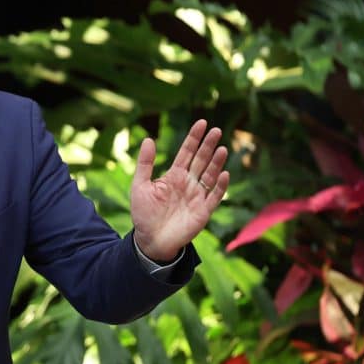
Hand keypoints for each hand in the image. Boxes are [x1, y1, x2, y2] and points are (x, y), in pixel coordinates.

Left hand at [131, 119, 229, 261]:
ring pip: (210, 176)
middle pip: (201, 160)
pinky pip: (214, 197)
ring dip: (216, 162)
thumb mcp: (140, 186)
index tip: (201, 123)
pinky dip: (220, 186)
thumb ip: (145, 164)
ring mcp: (197, 196)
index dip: (194, 138)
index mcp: (174, 175)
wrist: (150, 240)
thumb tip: (149, 139)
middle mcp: (188, 183)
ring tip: (222, 148)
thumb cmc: (144, 214)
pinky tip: (223, 174)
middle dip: (208, 145)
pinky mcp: (203, 211)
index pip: (186, 153)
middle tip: (216, 130)